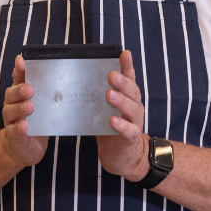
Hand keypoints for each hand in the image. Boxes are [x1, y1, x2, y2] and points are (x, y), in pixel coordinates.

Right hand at [1, 55, 48, 166]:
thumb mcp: (43, 105)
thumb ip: (49, 92)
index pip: (18, 78)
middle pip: (11, 94)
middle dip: (20, 90)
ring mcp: (12, 121)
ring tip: (30, 106)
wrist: (27, 148)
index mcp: (20, 94)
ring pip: (10, 111)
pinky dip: (18, 128)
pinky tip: (24, 126)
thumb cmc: (37, 122)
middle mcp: (13, 105)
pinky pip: (13, 131)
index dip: (19, 69)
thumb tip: (66, 76)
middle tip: (30, 89)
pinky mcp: (14, 136)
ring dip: (20, 108)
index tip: (22, 60)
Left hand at [97, 50, 150, 180]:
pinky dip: (121, 125)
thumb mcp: (104, 108)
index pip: (130, 78)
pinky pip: (128, 130)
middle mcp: (134, 107)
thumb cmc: (111, 128)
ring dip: (120, 101)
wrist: (123, 157)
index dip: (128, 66)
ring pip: (131, 109)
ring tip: (110, 94)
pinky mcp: (130, 138)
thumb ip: (97, 95)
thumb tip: (77, 78)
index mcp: (128, 97)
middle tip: (112, 75)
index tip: (124, 54)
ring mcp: (134, 122)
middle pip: (132, 91)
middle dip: (122, 82)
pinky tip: (112, 120)